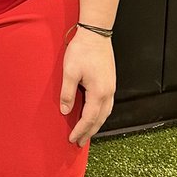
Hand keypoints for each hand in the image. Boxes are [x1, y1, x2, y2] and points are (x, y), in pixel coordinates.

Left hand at [60, 30, 115, 146]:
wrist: (96, 33)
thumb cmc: (82, 50)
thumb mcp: (69, 72)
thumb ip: (67, 93)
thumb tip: (65, 111)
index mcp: (99, 92)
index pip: (89, 118)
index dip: (80, 130)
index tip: (72, 139)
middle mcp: (108, 93)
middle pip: (100, 119)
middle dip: (89, 132)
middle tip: (79, 142)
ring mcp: (111, 87)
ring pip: (105, 113)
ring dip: (96, 124)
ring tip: (86, 132)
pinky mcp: (110, 82)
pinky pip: (107, 105)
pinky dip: (100, 114)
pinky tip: (94, 114)